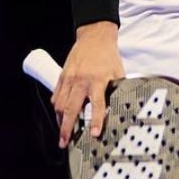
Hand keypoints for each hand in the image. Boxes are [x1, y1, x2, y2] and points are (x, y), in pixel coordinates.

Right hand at [51, 21, 124, 147]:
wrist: (94, 37)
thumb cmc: (107, 55)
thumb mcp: (118, 72)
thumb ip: (118, 89)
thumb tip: (123, 106)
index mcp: (97, 80)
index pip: (97, 104)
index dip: (95, 120)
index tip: (94, 134)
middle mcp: (81, 80)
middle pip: (70, 109)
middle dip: (66, 128)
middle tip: (64, 142)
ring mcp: (69, 78)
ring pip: (60, 104)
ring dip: (60, 120)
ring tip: (62, 133)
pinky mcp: (62, 76)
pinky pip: (56, 96)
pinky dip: (56, 107)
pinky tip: (59, 115)